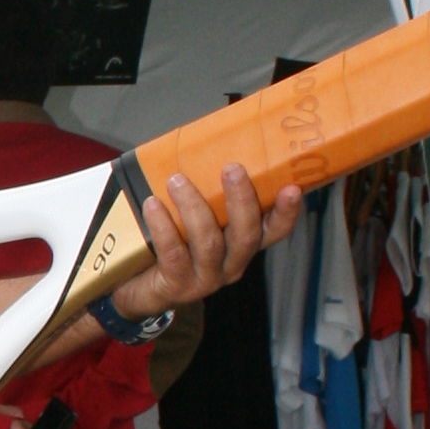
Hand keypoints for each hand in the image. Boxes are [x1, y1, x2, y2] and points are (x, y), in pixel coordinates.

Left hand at [106, 161, 301, 324]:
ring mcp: (206, 278)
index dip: (286, 212)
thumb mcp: (193, 216)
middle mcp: (231, 263)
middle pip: (247, 236)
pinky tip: (153, 205)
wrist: (137, 286)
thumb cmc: (169, 243)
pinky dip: (164, 227)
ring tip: (177, 180)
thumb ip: (205, 191)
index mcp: (241, 243)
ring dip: (194, 207)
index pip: (274, 230)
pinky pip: (174, 254)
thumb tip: (200, 142)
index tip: (292, 188)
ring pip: (210, 243)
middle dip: (241, 200)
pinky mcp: (178, 285)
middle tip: (232, 168)